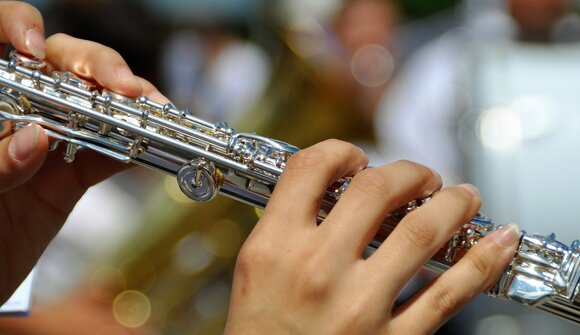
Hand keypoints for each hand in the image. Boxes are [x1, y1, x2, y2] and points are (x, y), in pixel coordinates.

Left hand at [0, 3, 167, 303]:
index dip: (16, 27)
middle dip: (94, 65)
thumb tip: (37, 137)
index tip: (33, 51)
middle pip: (57, 63)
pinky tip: (148, 144)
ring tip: (150, 110)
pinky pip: (106, 154)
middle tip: (120, 85)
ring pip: (92, 106)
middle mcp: (13, 111)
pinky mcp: (69, 176)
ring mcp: (46, 142)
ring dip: (127, 106)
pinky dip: (130, 149)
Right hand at [225, 139, 519, 333]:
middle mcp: (316, 271)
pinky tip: (497, 243)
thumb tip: (330, 193)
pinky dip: (481, 262)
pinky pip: (447, 295)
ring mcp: (357, 307)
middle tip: (420, 177)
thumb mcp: (254, 272)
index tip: (356, 158)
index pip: (311, 169)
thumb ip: (286, 228)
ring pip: (422, 232)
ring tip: (463, 197)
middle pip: (376, 190)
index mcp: (274, 249)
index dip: (340, 152)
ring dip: (453, 204)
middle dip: (408, 172)